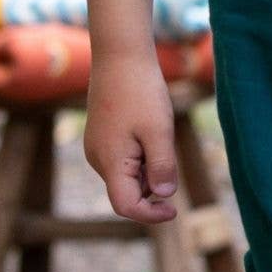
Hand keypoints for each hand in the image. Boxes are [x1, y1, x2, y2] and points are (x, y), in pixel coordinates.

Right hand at [84, 50, 181, 224]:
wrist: (120, 56)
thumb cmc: (140, 91)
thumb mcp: (159, 131)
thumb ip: (162, 167)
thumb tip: (163, 197)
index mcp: (110, 162)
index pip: (126, 207)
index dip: (151, 215)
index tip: (174, 209)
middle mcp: (97, 159)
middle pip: (127, 192)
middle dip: (153, 185)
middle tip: (167, 150)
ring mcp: (97, 148)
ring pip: (127, 176)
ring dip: (148, 169)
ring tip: (158, 134)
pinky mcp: (101, 138)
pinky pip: (123, 160)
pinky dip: (141, 157)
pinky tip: (149, 129)